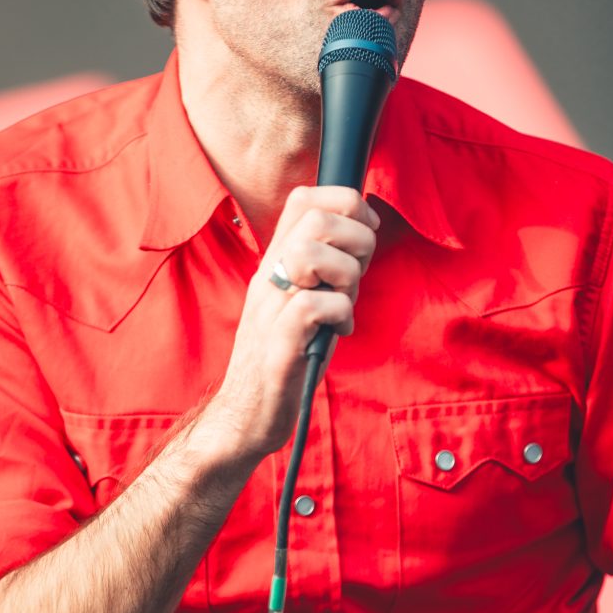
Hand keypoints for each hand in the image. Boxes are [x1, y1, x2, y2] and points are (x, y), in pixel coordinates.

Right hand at [206, 186, 379, 457]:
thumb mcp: (303, 298)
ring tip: (345, 303)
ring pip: (314, 254)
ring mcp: (270, 309)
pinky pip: (314, 305)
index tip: (365, 233)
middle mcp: (269, 277)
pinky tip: (339, 330)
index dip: (346, 203)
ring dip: (348, 275)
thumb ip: (324, 266)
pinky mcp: (279, 345)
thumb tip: (361, 233)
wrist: (247, 413)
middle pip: (316, 217)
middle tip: (358, 273)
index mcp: (275, 262)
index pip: (304, 198)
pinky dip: (340, 313)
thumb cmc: (286, 356)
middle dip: (357, 239)